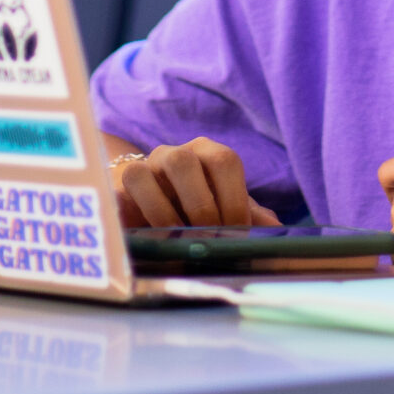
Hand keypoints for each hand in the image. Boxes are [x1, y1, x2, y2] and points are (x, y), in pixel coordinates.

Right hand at [110, 138, 282, 228]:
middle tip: (208, 237)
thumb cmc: (196, 205)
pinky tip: (141, 238)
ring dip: (162, 212)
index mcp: (207, 153)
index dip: (233, 197)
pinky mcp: (116, 189)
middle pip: (184, 162)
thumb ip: (251, 215)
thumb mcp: (225, 207)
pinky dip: (127, 215)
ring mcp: (141, 169)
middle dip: (199, 205)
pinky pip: (114, 195)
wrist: (151, 201)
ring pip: (144, 174)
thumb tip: (279, 230)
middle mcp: (174, 155)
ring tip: (175, 240)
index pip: (224, 161)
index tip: (237, 232)